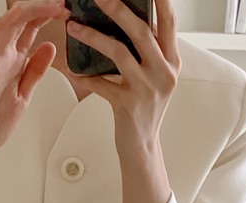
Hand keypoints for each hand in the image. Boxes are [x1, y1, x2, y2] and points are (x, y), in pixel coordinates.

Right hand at [0, 0, 70, 164]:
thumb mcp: (23, 95)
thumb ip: (35, 72)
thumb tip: (49, 48)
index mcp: (14, 65)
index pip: (31, 31)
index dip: (48, 17)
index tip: (67, 11)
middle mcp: (4, 58)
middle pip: (24, 22)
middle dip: (44, 8)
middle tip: (64, 2)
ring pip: (12, 23)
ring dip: (32, 10)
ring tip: (54, 4)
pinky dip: (7, 22)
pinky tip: (21, 11)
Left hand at [65, 0, 180, 155]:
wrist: (142, 145)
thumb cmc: (145, 108)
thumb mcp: (156, 77)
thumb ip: (150, 52)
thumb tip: (127, 21)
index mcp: (172, 61)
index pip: (169, 21)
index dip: (159, 0)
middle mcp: (164, 72)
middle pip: (141, 31)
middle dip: (118, 8)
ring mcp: (146, 89)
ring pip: (119, 52)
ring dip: (93, 37)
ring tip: (73, 27)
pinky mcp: (127, 105)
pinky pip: (101, 84)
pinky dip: (84, 77)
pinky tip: (73, 71)